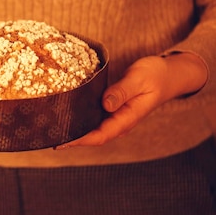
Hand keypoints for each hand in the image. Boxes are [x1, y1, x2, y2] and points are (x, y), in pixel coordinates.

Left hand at [56, 52, 206, 148]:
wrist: (168, 73)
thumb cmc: (156, 76)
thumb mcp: (139, 80)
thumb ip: (122, 91)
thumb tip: (105, 104)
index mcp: (127, 118)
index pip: (100, 135)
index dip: (80, 140)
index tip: (61, 140)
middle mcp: (119, 120)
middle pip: (91, 135)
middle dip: (70, 138)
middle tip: (47, 136)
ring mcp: (114, 115)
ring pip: (90, 127)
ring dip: (72, 128)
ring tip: (50, 127)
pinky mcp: (110, 106)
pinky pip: (92, 116)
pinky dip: (78, 116)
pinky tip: (63, 113)